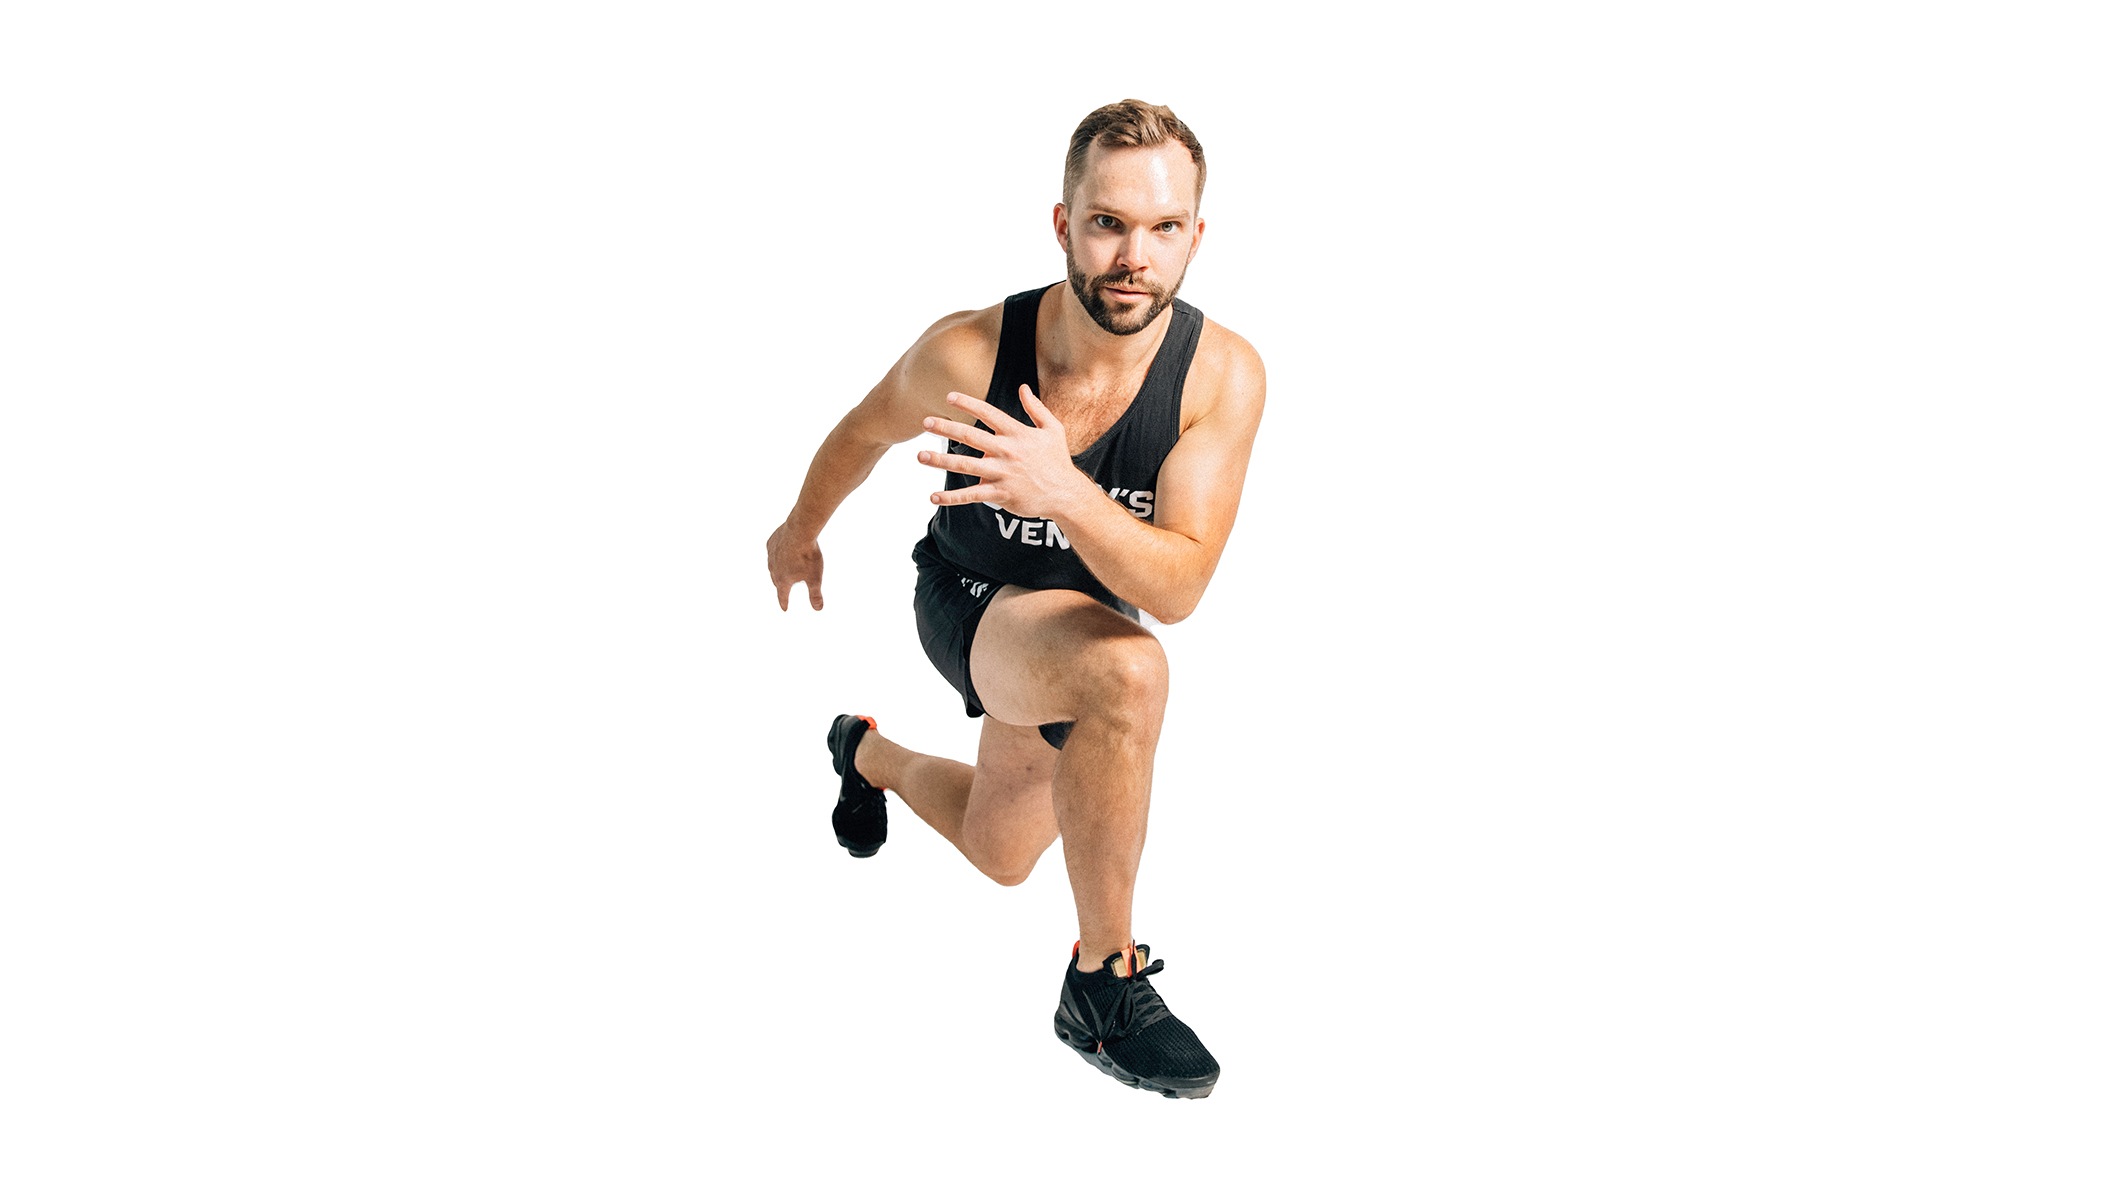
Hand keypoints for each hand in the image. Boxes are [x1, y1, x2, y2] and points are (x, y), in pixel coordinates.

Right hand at [766, 521, 823, 610]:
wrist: (799, 531)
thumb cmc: (808, 556)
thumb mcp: (815, 578)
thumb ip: (815, 594)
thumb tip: (818, 609)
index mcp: (783, 580)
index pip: (782, 596)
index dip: (784, 603)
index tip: (785, 609)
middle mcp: (773, 569)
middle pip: (776, 581)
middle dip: (780, 587)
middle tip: (783, 590)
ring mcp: (771, 555)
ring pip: (772, 566)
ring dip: (777, 570)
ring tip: (782, 571)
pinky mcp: (771, 543)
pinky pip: (772, 552)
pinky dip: (776, 555)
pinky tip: (781, 553)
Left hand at [917, 386, 1096, 519]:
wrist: (1066, 494)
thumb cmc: (1057, 460)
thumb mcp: (1053, 429)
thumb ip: (1036, 408)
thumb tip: (1023, 387)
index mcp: (1017, 433)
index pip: (989, 414)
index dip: (968, 404)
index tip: (949, 397)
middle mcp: (1007, 451)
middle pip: (971, 437)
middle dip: (946, 428)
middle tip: (924, 422)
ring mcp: (1003, 473)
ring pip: (966, 466)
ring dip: (940, 461)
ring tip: (920, 456)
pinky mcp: (1001, 494)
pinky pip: (972, 495)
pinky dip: (952, 497)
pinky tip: (933, 497)